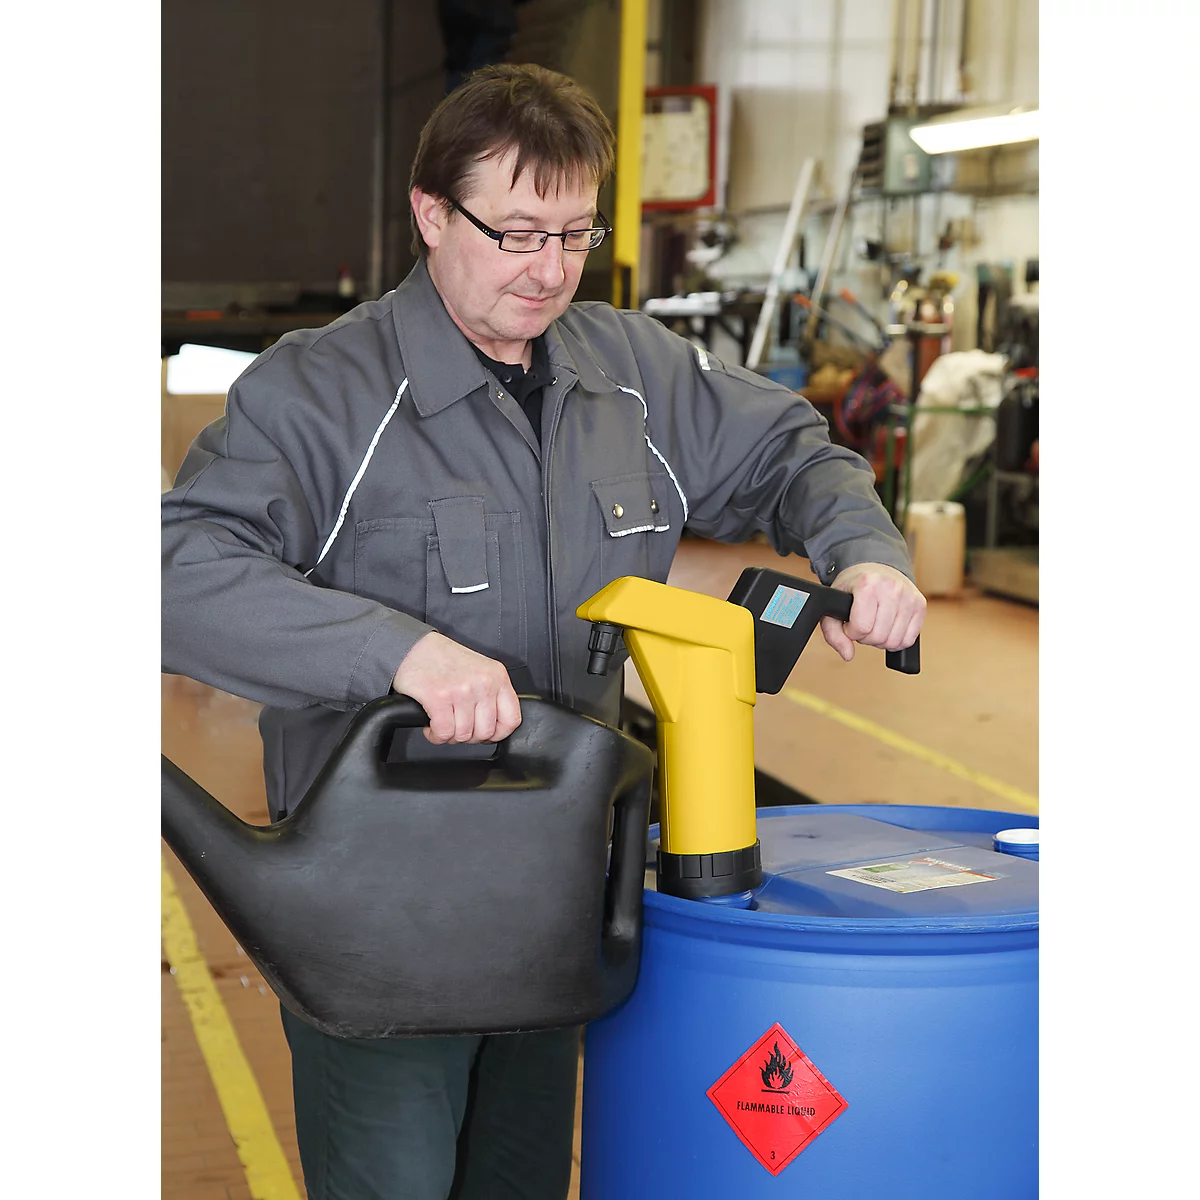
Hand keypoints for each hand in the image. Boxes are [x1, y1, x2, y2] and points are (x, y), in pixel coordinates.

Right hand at [391, 631, 521, 743]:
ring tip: (443, 723)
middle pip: (485, 732)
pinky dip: (435, 735)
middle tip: (458, 727)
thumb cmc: (444, 659)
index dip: (498, 734)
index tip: (486, 734)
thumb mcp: (480, 670)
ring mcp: (462, 690)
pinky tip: (431, 725)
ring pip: (463, 735)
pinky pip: (443, 733)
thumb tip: (495, 726)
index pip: (511, 719)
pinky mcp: (439, 698)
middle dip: (469, 736)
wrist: (413, 647)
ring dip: (450, 735)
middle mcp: (483, 683)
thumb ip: (492, 694)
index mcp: (497, 676)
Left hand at [820, 562, 925, 662]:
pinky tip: (888, 629)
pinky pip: (909, 640)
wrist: (877, 568)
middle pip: (879, 637)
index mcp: (868, 584)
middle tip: (863, 624)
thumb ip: (833, 634)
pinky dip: (897, 641)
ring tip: (876, 625)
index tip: (850, 623)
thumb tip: (847, 655)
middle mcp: (892, 588)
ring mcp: (909, 597)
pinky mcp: (920, 605)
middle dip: (866, 637)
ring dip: (881, 640)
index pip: (861, 627)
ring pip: (894, 641)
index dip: (851, 632)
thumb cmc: (855, 587)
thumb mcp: (835, 605)